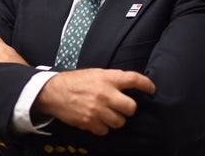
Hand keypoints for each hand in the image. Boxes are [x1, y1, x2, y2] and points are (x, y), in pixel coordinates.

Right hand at [34, 68, 155, 135]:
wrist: (53, 92)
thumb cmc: (76, 81)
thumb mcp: (96, 73)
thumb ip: (112, 78)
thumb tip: (129, 85)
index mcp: (107, 78)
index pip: (134, 79)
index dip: (146, 84)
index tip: (151, 89)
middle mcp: (105, 93)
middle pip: (131, 107)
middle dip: (128, 108)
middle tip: (122, 106)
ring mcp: (98, 109)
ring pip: (120, 122)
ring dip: (116, 119)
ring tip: (107, 113)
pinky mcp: (89, 122)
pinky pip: (105, 130)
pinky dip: (103, 127)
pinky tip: (97, 120)